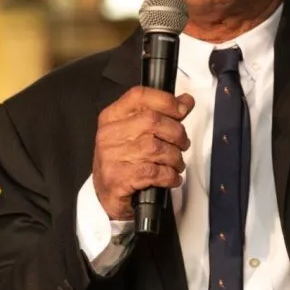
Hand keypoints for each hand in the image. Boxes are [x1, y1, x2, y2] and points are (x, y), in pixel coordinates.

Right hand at [92, 86, 194, 219]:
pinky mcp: (120, 179)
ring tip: (175, 163)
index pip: (139, 96)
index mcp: (112, 117)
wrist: (105, 194)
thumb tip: (185, 102)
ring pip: (156, 148)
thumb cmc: (121, 161)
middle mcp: (109, 134)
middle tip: (182, 143)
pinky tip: (170, 177)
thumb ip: (160, 115)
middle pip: (152, 121)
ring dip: (175, 157)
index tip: (181, 109)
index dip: (166, 101)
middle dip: (176, 133)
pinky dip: (170, 175)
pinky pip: (155, 172)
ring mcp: (112, 157)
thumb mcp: (134, 133)